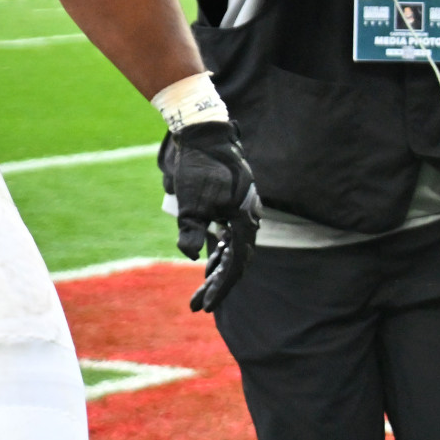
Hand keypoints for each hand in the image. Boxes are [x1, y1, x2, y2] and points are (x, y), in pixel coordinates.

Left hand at [159, 120, 261, 312]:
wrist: (202, 133)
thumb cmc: (198, 167)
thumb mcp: (191, 203)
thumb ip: (192, 232)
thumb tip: (193, 257)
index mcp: (244, 221)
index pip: (235, 266)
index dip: (220, 288)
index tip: (204, 306)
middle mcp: (248, 219)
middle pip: (235, 262)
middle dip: (216, 285)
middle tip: (197, 305)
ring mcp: (241, 211)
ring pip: (232, 250)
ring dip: (217, 270)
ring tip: (200, 289)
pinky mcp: (231, 205)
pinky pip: (229, 235)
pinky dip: (218, 250)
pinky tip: (207, 262)